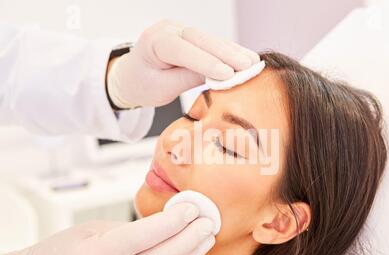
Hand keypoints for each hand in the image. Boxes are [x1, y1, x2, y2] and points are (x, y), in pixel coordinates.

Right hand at [0, 203, 214, 254]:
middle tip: (208, 221)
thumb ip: (126, 229)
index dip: (175, 220)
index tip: (191, 208)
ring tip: (206, 237)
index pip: (148, 234)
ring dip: (192, 254)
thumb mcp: (87, 231)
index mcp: (100, 254)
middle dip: (192, 236)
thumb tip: (160, 225)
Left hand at [107, 19, 259, 107]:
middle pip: (200, 39)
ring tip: (254, 63)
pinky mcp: (193, 38)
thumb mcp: (162, 88)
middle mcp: (168, 30)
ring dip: (234, 52)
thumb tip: (219, 77)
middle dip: (226, 54)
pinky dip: (230, 52)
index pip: (181, 49)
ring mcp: (181, 30)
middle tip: (248, 67)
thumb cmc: (143, 84)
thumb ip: (187, 80)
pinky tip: (247, 58)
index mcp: (153, 42)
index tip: (227, 74)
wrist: (132, 76)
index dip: (206, 61)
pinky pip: (213, 44)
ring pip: (210, 39)